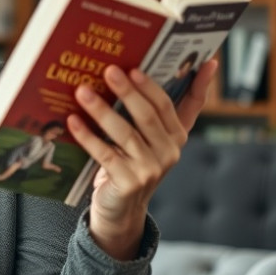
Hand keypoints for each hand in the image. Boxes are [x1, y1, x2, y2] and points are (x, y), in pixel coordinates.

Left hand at [66, 60, 216, 259]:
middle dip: (126, 91)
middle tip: (108, 70)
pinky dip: (87, 136)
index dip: (152, 85)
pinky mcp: (129, 182)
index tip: (136, 67)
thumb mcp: (155, 137)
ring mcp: (150, 169)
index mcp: (177, 136)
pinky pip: (104, 154)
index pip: (166, 105)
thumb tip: (203, 65)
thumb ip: (172, 107)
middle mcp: (169, 152)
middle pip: (146, 115)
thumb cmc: (134, 163)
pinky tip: (72, 121)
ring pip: (124, 133)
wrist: (123, 209)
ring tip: (82, 91)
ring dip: (101, 110)